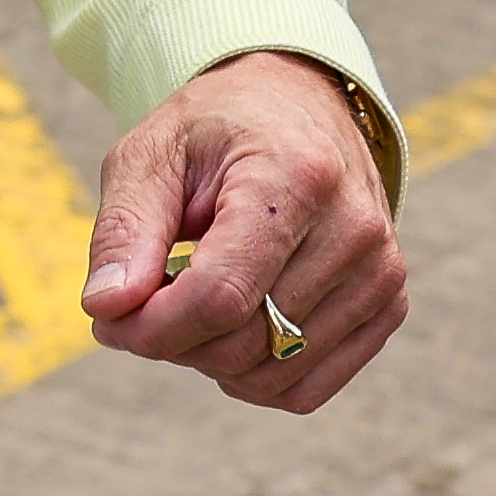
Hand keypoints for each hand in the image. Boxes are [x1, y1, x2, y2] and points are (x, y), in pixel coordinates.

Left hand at [78, 51, 404, 414]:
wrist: (295, 107)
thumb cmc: (213, 132)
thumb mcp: (151, 155)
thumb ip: (125, 232)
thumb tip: (107, 309)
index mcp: (296, 176)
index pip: (221, 295)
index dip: (153, 327)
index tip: (109, 320)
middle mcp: (354, 227)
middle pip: (247, 342)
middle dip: (172, 342)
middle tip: (138, 307)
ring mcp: (380, 271)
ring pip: (274, 375)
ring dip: (210, 360)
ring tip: (186, 303)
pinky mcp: (388, 304)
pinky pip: (307, 388)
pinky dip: (253, 375)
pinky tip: (229, 326)